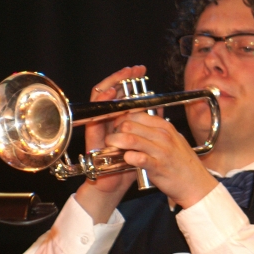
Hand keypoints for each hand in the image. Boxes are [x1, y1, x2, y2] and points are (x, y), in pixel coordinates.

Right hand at [75, 66, 147, 221]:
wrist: (114, 184)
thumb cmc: (128, 164)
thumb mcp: (144, 140)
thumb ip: (150, 123)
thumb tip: (161, 105)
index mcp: (118, 119)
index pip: (122, 92)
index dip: (129, 80)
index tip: (140, 70)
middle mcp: (107, 119)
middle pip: (110, 91)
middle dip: (120, 78)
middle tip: (133, 69)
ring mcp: (98, 125)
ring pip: (99, 99)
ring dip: (110, 85)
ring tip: (121, 75)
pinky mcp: (92, 134)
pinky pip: (94, 114)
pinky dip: (101, 103)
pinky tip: (110, 93)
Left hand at [107, 110, 217, 208]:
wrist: (196, 183)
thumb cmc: (182, 163)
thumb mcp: (174, 140)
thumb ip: (156, 131)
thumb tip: (137, 125)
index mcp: (165, 127)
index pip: (136, 114)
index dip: (121, 120)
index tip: (117, 129)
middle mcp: (163, 136)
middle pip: (128, 125)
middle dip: (115, 132)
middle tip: (112, 141)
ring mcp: (160, 151)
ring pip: (129, 139)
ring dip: (115, 144)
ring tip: (113, 150)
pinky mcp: (157, 166)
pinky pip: (137, 158)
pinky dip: (127, 158)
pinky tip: (127, 160)